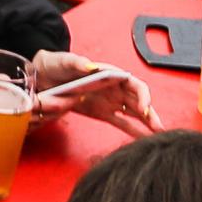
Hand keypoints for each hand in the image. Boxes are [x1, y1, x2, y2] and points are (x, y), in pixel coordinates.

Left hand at [29, 49, 160, 132]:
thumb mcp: (64, 61)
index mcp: (110, 74)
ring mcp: (110, 102)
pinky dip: (133, 131)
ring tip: (158, 136)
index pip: (133, 84)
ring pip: (134, 114)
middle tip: (158, 128)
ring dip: (146, 124)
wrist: (43, 77)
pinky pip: (122, 123)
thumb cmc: (56, 64)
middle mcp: (114, 88)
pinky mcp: (102, 113)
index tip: (145, 107)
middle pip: (138, 101)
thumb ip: (77, 62)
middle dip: (150, 113)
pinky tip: (144, 140)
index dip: (143, 95)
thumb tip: (90, 65)